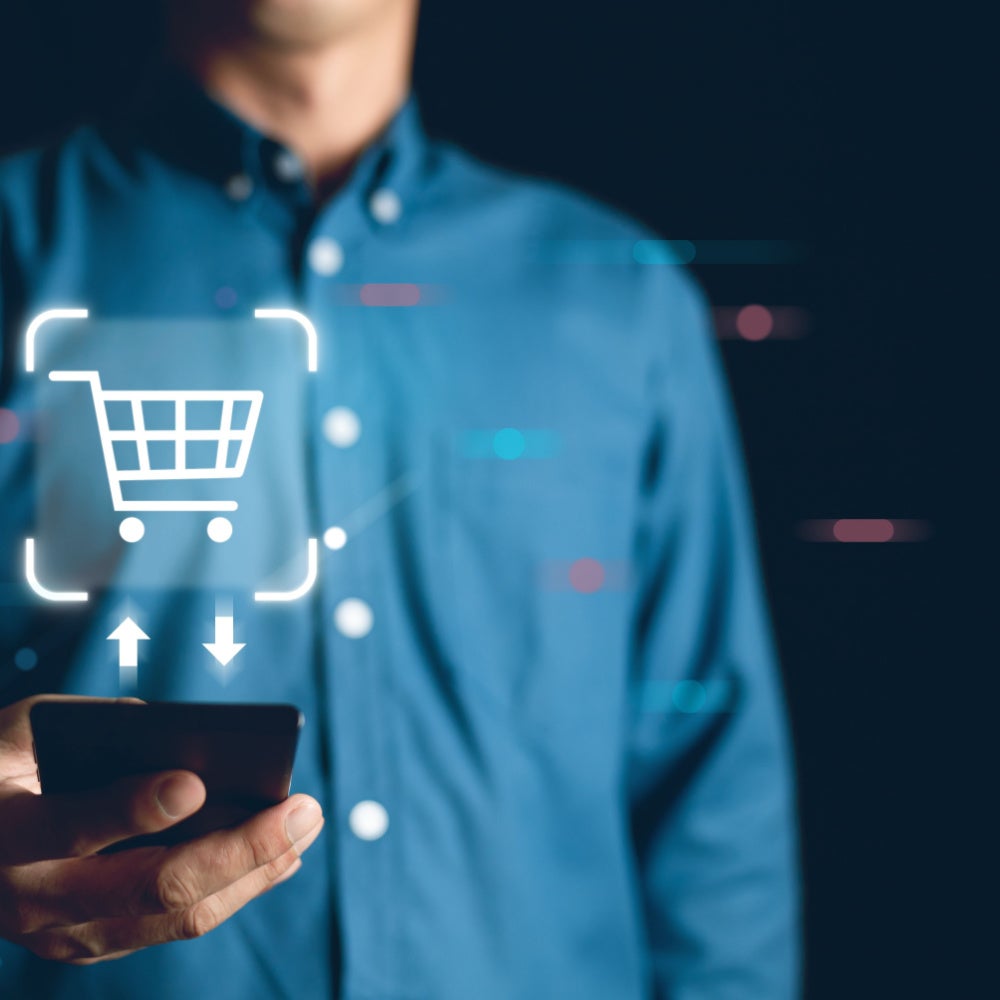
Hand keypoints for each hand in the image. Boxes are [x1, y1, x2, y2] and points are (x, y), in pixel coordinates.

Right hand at [0, 695, 323, 963]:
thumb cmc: (2, 767)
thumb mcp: (24, 731)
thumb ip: (94, 729)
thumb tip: (184, 735)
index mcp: (6, 832)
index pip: (75, 826)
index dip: (136, 807)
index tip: (194, 782)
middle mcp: (35, 898)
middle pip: (151, 887)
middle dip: (239, 850)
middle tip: (303, 810)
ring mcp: (67, 934)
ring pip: (176, 917)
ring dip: (254, 874)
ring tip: (306, 829)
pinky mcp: (95, 945)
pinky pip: (176, 924)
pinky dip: (235, 889)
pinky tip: (279, 858)